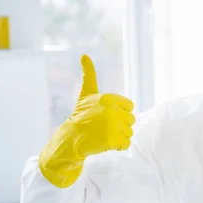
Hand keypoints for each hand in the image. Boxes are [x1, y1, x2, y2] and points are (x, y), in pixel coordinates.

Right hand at [39, 55, 135, 187]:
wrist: (71, 139)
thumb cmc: (81, 116)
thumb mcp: (86, 94)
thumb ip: (89, 75)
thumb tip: (84, 55)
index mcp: (109, 98)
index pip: (130, 107)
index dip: (120, 113)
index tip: (106, 116)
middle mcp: (112, 110)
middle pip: (131, 120)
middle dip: (120, 125)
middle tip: (104, 127)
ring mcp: (113, 126)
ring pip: (129, 132)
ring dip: (119, 136)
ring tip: (104, 135)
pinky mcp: (113, 140)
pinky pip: (126, 144)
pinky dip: (118, 147)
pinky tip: (106, 143)